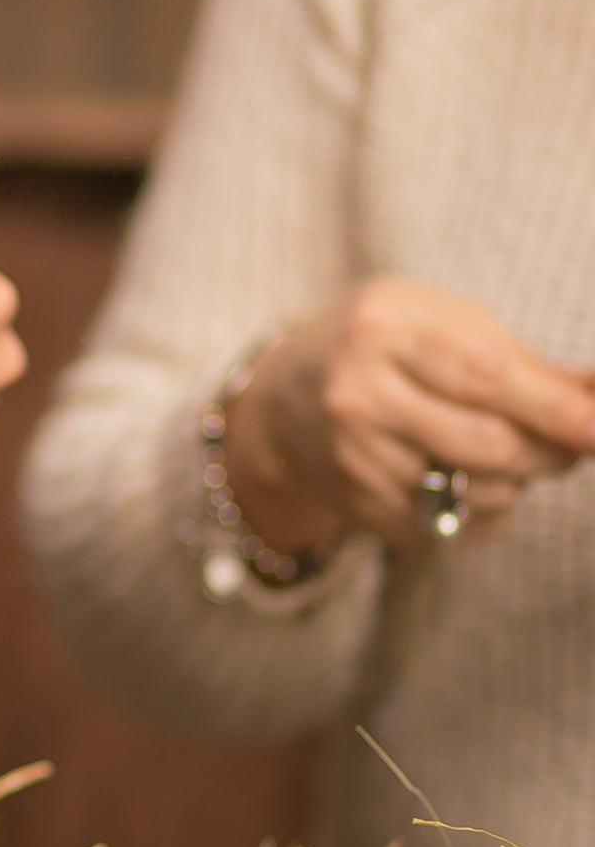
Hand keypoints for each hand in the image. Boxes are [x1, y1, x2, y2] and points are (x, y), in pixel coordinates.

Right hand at [223, 277, 594, 551]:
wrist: (282, 396)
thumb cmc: (383, 346)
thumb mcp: (437, 322)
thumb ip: (518, 359)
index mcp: (383, 328)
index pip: (486, 376)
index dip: (554, 408)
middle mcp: (357, 394)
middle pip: (490, 444)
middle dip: (553, 451)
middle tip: (574, 441)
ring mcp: (352, 456)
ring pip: (478, 491)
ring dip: (518, 480)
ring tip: (505, 452)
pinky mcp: (358, 503)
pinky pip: (453, 524)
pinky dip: (481, 508)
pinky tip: (463, 478)